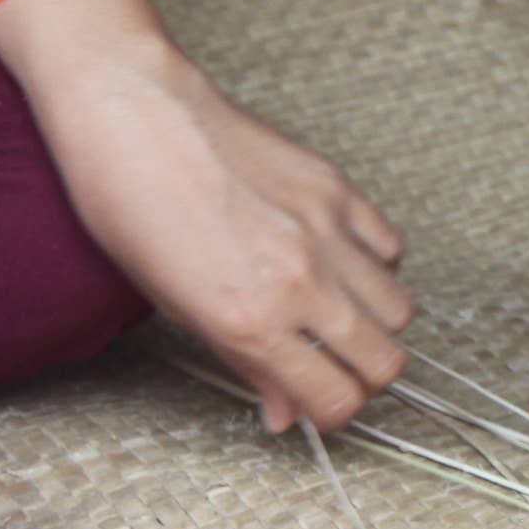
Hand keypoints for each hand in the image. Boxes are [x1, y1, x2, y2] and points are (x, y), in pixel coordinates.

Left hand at [0, 0, 416, 431]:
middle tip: (328, 365)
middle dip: (360, 377)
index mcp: (249, 320)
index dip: (326, 413)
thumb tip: (281, 410)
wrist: (135, 115)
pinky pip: (390, 248)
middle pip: (383, 362)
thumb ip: (243, 361)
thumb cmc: (128, 207)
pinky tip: (338, 261)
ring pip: (400, 310)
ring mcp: (327, 232)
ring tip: (336, 314)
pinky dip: (375, 267)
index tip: (311, 404)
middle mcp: (299, 282)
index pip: (334, 399)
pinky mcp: (338, 189)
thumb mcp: (174, 306)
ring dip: (374, 325)